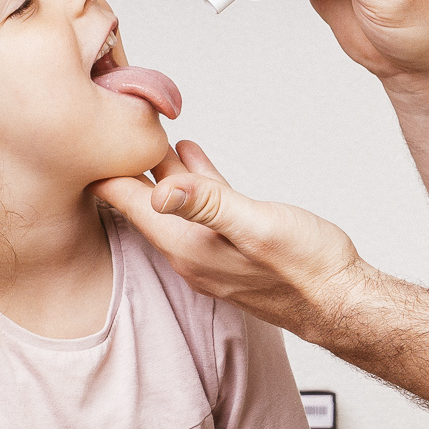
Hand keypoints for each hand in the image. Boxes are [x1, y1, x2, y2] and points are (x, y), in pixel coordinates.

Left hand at [91, 141, 368, 334]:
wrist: (343, 302)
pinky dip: (192, 183)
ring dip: (159, 172)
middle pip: (142, 203)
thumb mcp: (257, 226)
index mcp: (186, 246)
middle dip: (124, 167)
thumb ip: (209, 204)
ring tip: (141, 135)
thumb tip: (159, 189)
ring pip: (172, 204)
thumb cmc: (308, 268)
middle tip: (103, 126)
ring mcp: (210, 253)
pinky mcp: (233, 249)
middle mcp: (190, 254)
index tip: (85, 135)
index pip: (127, 203)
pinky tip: (192, 158)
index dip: (105, 168)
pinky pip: (200, 211)